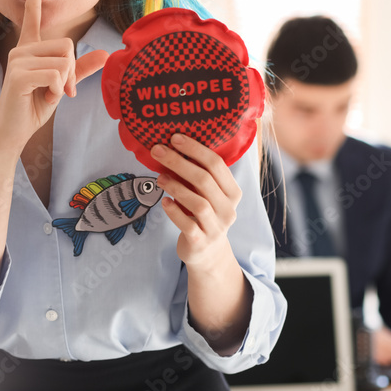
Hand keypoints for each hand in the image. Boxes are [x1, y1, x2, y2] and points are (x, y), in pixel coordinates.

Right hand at [0, 0, 107, 151]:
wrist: (13, 134)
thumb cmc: (33, 108)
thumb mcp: (61, 86)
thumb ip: (81, 69)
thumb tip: (106, 54)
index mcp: (29, 47)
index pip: (32, 11)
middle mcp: (20, 49)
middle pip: (66, 45)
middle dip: (72, 71)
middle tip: (60, 91)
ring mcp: (17, 60)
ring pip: (63, 60)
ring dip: (64, 83)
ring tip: (48, 95)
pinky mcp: (18, 75)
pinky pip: (56, 74)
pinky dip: (57, 90)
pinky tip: (43, 99)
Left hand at [150, 133, 242, 268]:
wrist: (207, 253)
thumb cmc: (203, 215)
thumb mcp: (207, 194)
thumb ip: (198, 175)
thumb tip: (172, 146)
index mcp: (232, 192)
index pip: (217, 165)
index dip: (195, 149)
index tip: (174, 137)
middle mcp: (228, 209)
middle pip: (205, 180)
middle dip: (179, 162)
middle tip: (158, 151)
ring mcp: (216, 227)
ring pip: (198, 203)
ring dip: (176, 186)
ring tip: (159, 177)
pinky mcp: (201, 242)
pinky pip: (187, 224)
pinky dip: (174, 211)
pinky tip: (164, 201)